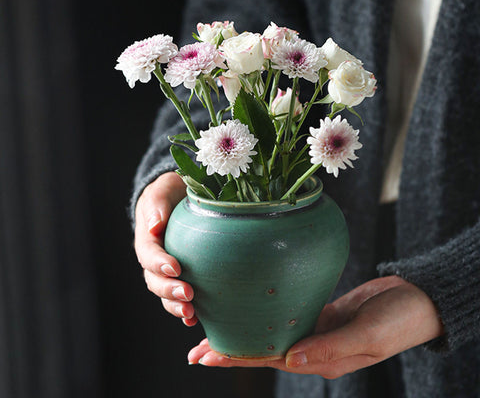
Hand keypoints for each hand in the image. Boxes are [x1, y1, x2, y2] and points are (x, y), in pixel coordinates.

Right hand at [134, 172, 197, 325]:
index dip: (159, 263)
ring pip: (165, 294)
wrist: (180, 198)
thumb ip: (157, 204)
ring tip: (191, 313)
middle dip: (169, 290)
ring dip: (175, 306)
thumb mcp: (163, 189)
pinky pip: (179, 297)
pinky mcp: (182, 276)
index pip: (149, 254)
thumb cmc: (171, 192)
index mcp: (147, 238)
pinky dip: (185, 310)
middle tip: (188, 294)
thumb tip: (154, 225)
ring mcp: (166, 271)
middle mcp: (154, 259)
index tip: (175, 267)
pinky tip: (196, 319)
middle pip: (154, 280)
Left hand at [187, 275, 443, 377]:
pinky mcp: (320, 312)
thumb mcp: (368, 336)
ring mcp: (316, 330)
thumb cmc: (397, 320)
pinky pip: (287, 315)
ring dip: (244, 331)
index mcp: (322, 359)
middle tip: (196, 348)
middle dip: (229, 350)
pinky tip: (251, 306)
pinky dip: (266, 313)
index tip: (207, 355)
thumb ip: (330, 348)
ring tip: (215, 327)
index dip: (237, 358)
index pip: (269, 360)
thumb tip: (289, 361)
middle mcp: (313, 348)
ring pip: (271, 333)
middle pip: (263, 349)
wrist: (416, 301)